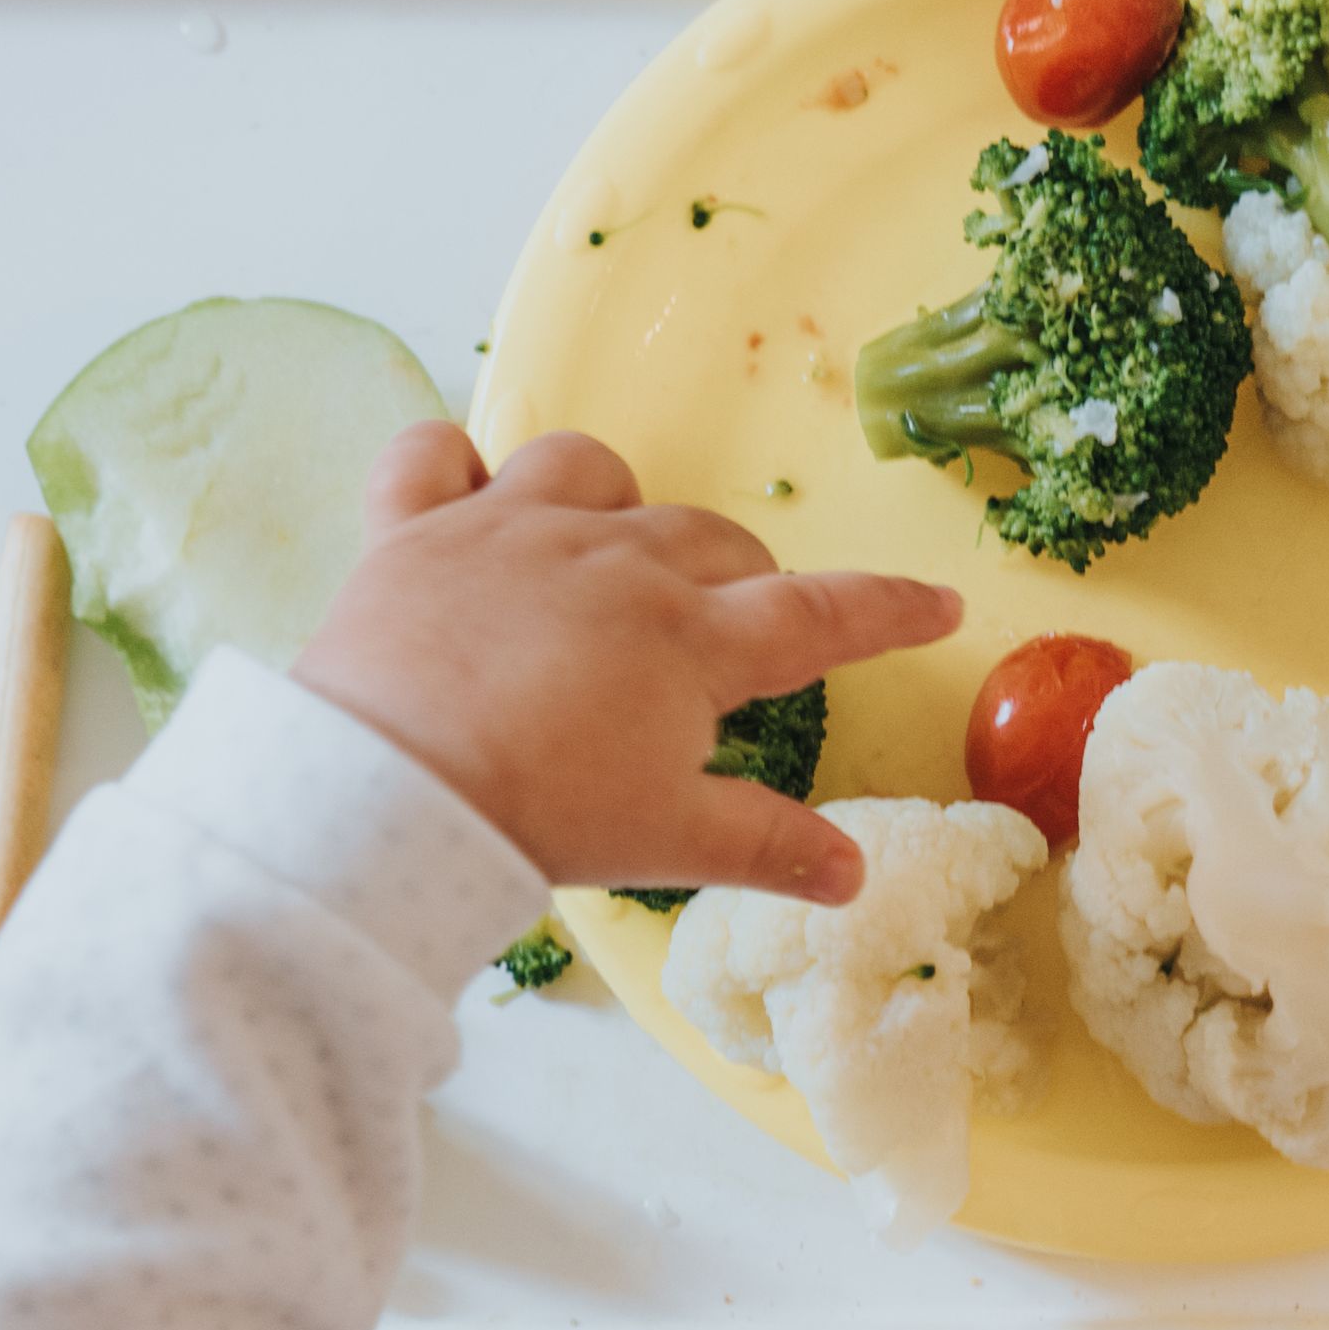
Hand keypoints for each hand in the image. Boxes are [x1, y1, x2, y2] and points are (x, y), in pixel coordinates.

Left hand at [292, 423, 959, 900]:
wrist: (389, 788)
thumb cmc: (539, 814)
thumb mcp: (668, 840)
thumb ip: (767, 847)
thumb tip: (853, 875)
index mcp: (689, 638)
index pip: (819, 614)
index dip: (887, 610)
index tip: (940, 602)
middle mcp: (612, 560)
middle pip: (708, 540)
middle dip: (740, 575)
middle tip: (731, 627)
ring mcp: (510, 530)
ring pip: (586, 470)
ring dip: (614, 501)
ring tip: (609, 547)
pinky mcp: (414, 529)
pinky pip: (432, 454)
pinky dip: (448, 464)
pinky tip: (460, 492)